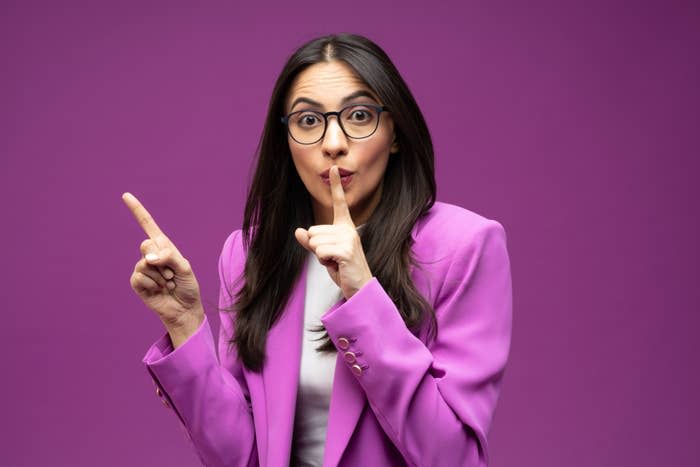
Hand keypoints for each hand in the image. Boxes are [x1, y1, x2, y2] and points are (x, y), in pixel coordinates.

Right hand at [122, 192, 203, 346]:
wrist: (184, 308)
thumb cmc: (187, 286)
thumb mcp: (185, 268)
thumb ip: (169, 257)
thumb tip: (148, 257)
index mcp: (164, 246)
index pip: (148, 225)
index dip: (137, 210)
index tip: (126, 195)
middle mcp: (151, 255)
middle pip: (146, 245)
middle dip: (162, 260)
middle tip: (172, 273)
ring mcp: (143, 268)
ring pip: (144, 263)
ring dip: (160, 276)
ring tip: (168, 283)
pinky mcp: (137, 282)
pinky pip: (140, 277)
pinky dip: (153, 284)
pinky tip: (159, 290)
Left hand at [294, 166, 372, 299]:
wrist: (360, 287)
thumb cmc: (343, 269)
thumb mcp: (324, 254)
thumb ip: (311, 242)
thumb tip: (298, 231)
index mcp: (345, 227)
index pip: (339, 203)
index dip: (336, 185)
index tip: (333, 168)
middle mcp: (348, 229)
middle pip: (313, 231)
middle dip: (317, 248)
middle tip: (333, 258)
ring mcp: (349, 239)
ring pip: (314, 242)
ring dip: (321, 256)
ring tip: (336, 262)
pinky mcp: (346, 251)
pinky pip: (320, 252)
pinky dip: (324, 262)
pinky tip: (337, 266)